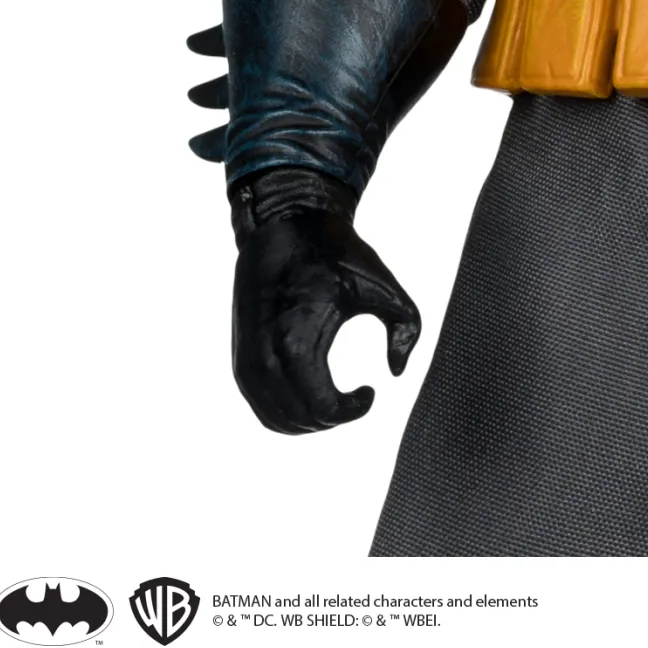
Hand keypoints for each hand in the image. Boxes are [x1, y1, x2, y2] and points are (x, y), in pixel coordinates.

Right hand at [231, 200, 421, 434]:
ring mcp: (247, 360)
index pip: (323, 408)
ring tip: (336, 398)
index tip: (370, 392)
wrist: (284, 226)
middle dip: (334, 418)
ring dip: (309, 421)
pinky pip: (260, 406)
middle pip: (301, 420)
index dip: (353, 411)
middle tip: (356, 398)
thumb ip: (406, 327)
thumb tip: (396, 372)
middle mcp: (265, 357)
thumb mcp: (382, 284)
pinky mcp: (241, 357)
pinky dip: (286, 413)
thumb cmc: (335, 253)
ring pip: (275, 420)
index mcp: (298, 341)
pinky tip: (313, 393)